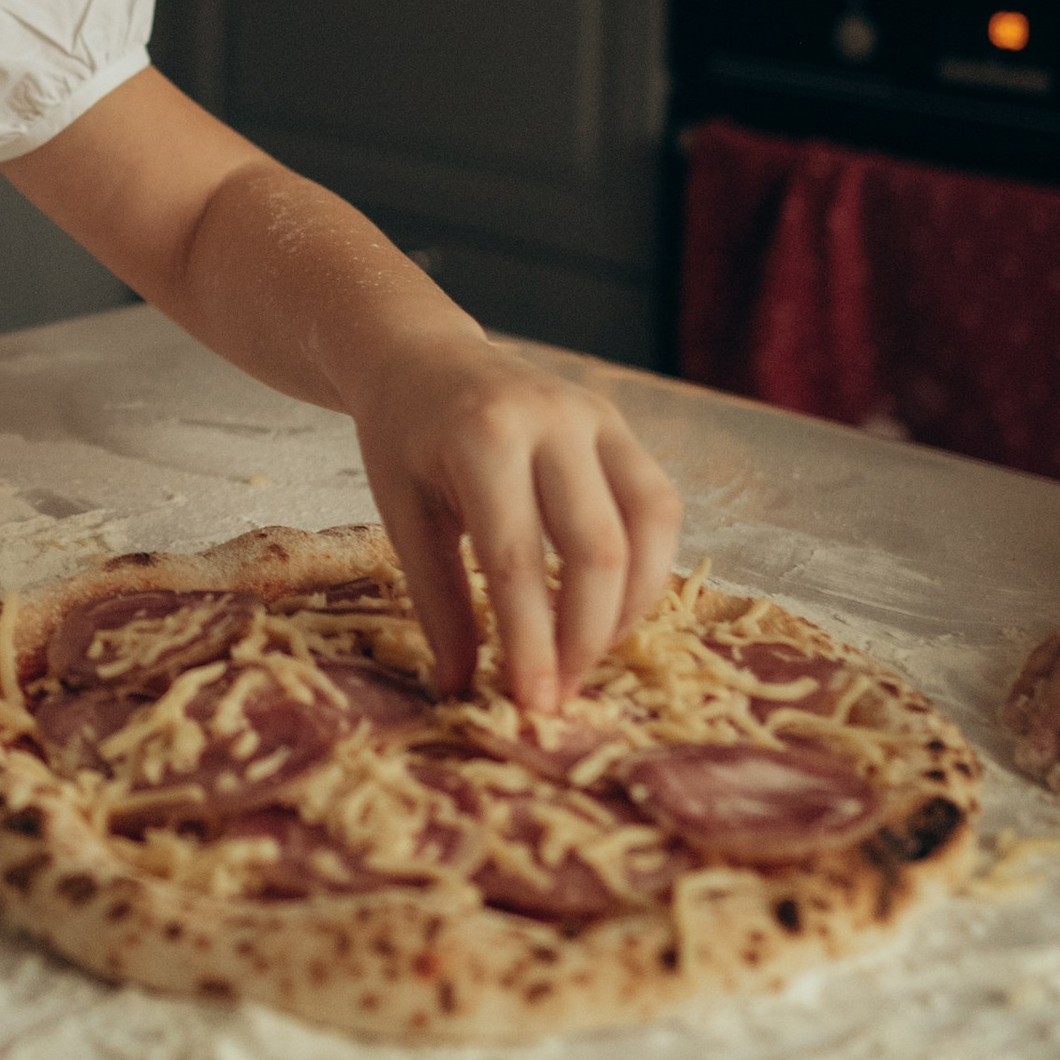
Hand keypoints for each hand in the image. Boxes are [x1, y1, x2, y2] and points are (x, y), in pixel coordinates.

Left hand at [351, 329, 682, 713]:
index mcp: (482, 436)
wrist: (422, 355)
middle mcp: (552, 418)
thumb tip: (461, 689)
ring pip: (649, 525)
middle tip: (562, 693)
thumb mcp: (401, 515)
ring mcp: (597, 416)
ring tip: (588, 655)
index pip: (517, 559)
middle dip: (586, 636)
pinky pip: (658, 504)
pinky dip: (647, 567)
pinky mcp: (621, 427)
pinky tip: (612, 607)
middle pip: (598, 548)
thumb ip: (438, 601)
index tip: (534, 704)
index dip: (531, 641)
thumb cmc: (404, 440)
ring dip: (629, 606)